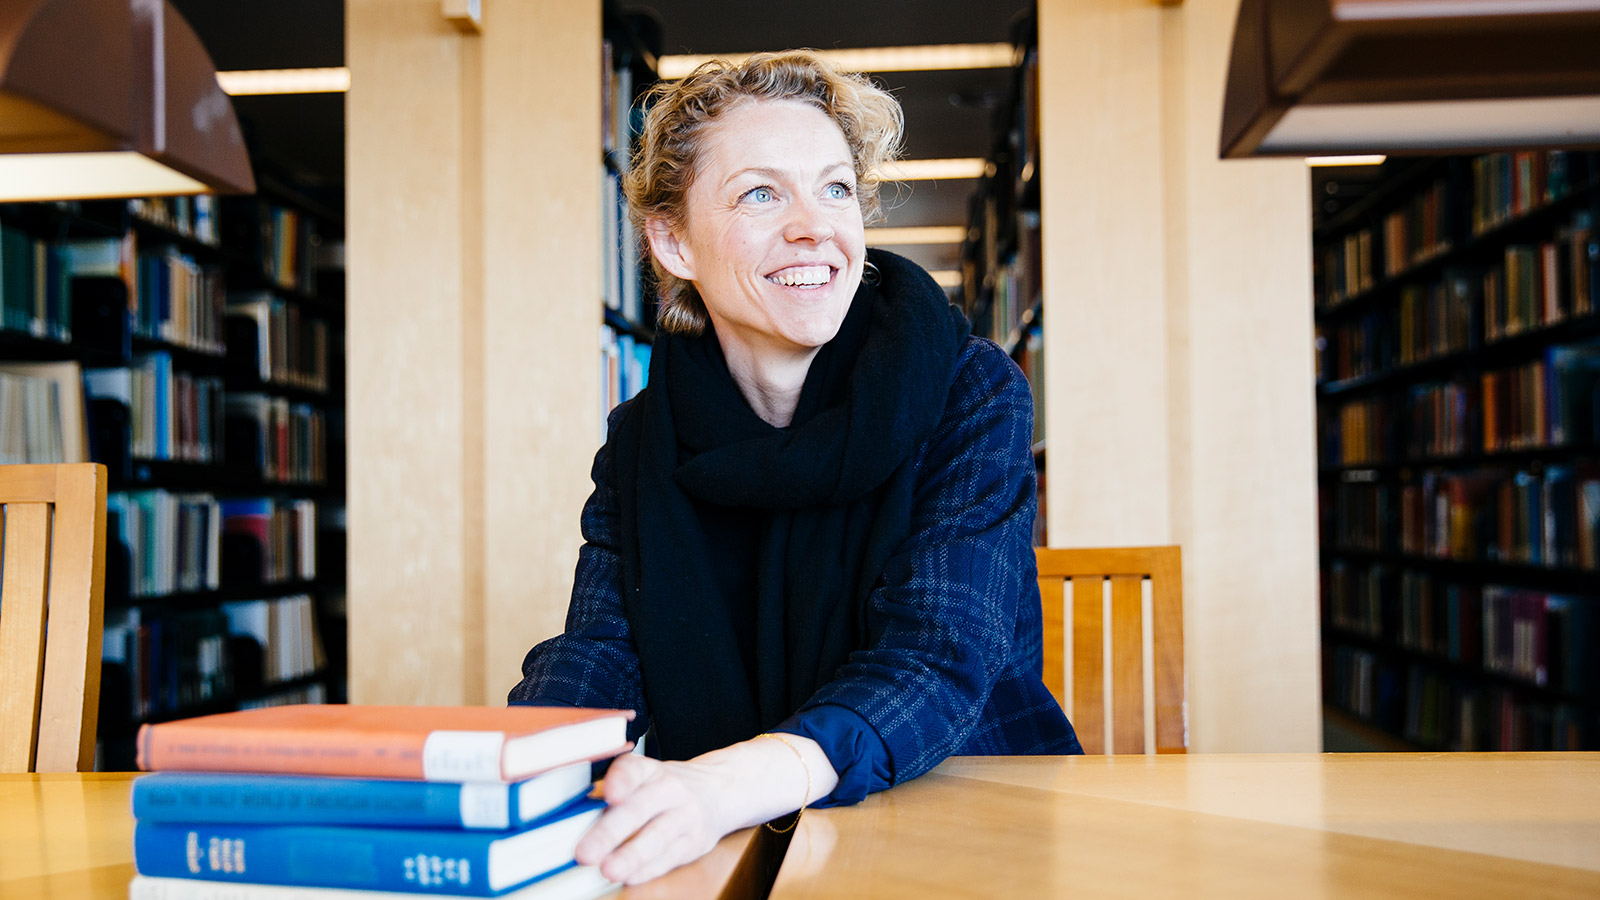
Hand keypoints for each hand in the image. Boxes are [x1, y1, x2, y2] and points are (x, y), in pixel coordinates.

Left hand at [574, 755, 732, 884]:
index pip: (633, 770)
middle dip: (610, 832)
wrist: (719, 791)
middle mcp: (669, 789)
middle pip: (640, 809)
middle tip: (584, 852)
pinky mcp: (695, 842)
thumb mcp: (643, 779)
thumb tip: (570, 820)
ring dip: (631, 856)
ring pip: (657, 837)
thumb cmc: (664, 789)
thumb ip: (613, 795)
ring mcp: (685, 816)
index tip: (609, 795)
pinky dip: (648, 869)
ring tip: (608, 870)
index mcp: (649, 770)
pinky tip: (629, 877)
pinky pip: (669, 858)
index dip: (621, 781)